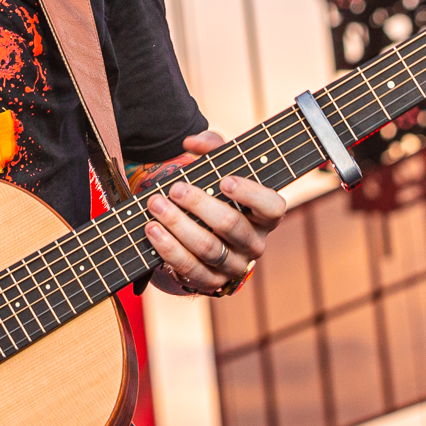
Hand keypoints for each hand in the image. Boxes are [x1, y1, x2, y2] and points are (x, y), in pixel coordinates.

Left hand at [140, 129, 287, 296]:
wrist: (201, 235)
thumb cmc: (216, 196)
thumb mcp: (219, 168)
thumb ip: (211, 147)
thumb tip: (192, 143)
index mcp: (264, 216)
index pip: (273, 207)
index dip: (251, 194)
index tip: (225, 181)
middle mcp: (254, 243)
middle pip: (232, 225)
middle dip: (199, 204)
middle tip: (175, 188)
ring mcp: (233, 266)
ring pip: (207, 247)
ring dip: (177, 224)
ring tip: (155, 205)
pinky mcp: (211, 282)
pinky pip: (189, 268)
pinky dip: (168, 248)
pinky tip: (152, 230)